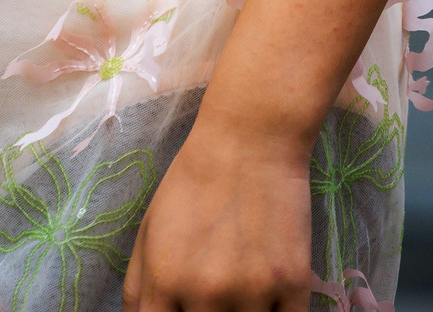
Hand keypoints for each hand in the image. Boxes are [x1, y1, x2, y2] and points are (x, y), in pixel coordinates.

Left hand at [123, 115, 313, 311]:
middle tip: (214, 291)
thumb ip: (139, 287)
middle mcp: (206, 292)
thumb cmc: (193, 181)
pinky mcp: (293, 285)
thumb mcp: (150, 228)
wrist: (250, 138)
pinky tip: (269, 295)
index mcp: (165, 280)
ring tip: (241, 284)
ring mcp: (252, 292)